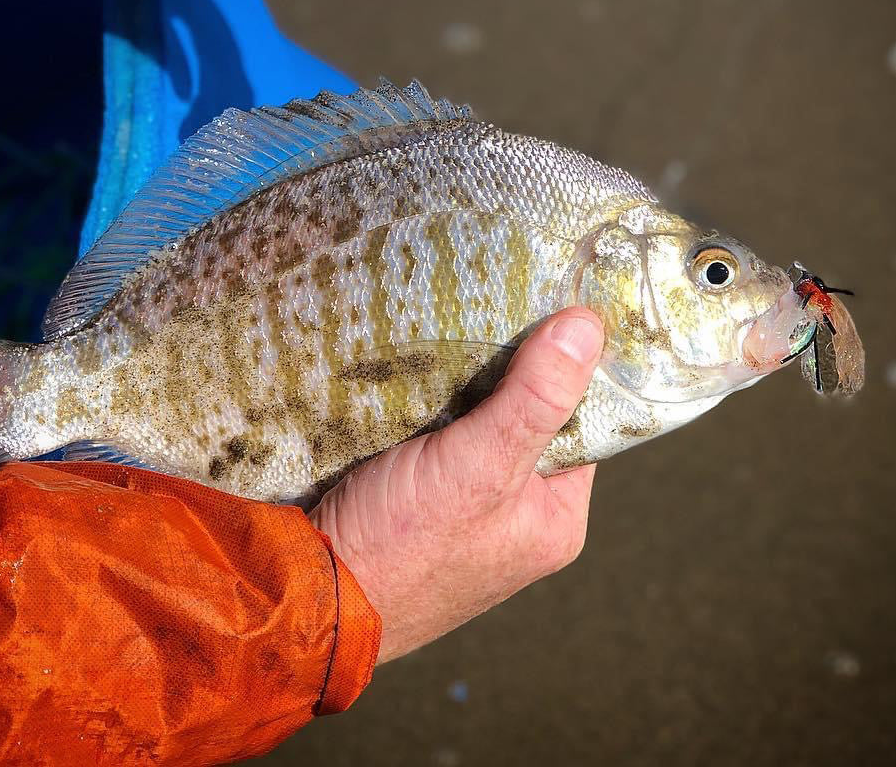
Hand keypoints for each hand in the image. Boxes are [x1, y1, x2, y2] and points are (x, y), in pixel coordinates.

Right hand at [309, 308, 603, 662]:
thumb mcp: (480, 465)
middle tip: (494, 303)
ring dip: (462, 380)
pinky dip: (427, 400)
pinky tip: (415, 364)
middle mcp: (517, 515)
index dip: (568, 364)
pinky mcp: (417, 494)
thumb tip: (588, 326)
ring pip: (477, 420)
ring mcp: (465, 506)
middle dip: (508, 367)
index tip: (553, 302)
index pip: (581, 422)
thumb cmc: (402, 544)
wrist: (307, 592)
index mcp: (554, 518)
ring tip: (453, 322)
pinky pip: (436, 432)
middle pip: (527, 417)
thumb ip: (535, 399)